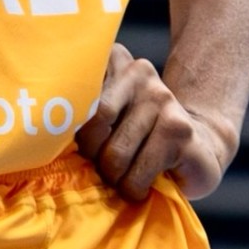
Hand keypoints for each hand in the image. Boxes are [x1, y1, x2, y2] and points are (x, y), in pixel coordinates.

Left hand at [76, 44, 234, 201]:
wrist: (198, 148)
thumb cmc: (138, 138)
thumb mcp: (107, 115)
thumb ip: (84, 112)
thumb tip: (50, 136)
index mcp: (113, 60)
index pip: (76, 88)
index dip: (69, 124)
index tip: (70, 139)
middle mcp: (137, 71)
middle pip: (94, 121)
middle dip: (93, 156)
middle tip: (102, 167)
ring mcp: (161, 97)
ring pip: (116, 153)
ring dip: (115, 178)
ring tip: (122, 178)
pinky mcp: (179, 129)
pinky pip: (140, 172)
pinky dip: (134, 188)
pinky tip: (142, 185)